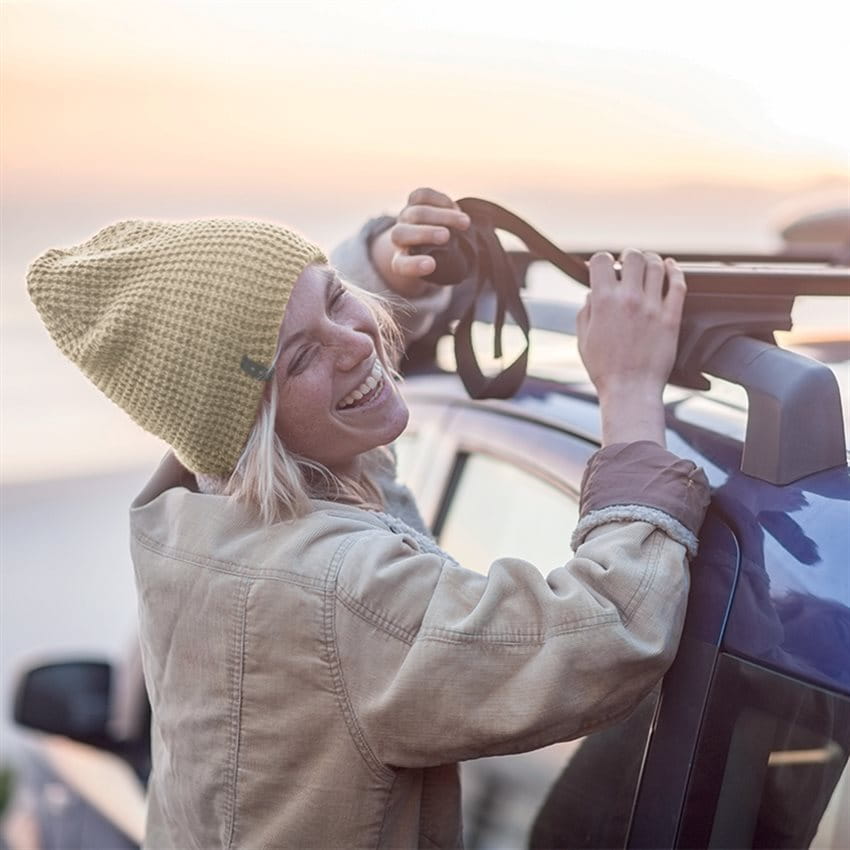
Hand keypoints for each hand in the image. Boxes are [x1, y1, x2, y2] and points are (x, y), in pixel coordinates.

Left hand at [370, 187, 469, 296]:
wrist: (429, 238)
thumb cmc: (438, 258)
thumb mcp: (441, 270)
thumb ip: (447, 271)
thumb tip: (466, 270)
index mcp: (401, 260)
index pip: (401, 265)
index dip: (413, 265)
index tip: (432, 265)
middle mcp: (399, 238)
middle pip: (402, 233)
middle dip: (425, 233)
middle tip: (446, 236)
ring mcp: (405, 217)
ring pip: (418, 213)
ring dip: (443, 217)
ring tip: (465, 223)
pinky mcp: (414, 200)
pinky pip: (423, 195)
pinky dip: (441, 200)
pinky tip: (456, 208)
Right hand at [577, 250, 686, 445]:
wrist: (630, 390)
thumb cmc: (604, 369)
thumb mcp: (583, 339)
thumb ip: (586, 312)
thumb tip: (592, 294)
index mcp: (603, 302)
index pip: (602, 260)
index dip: (601, 260)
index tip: (603, 267)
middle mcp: (629, 299)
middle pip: (632, 257)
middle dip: (628, 257)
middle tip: (628, 264)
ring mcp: (652, 307)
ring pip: (656, 266)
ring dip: (651, 260)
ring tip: (649, 264)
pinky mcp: (671, 318)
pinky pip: (678, 285)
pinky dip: (675, 271)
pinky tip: (671, 268)